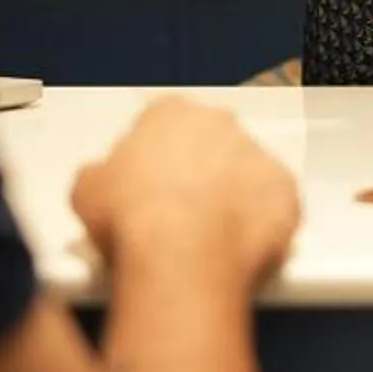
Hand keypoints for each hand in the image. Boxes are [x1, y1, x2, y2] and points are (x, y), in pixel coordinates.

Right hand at [71, 96, 301, 287]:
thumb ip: (101, 175)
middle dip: (197, 173)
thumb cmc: (136, 220)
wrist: (180, 258)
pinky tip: (235, 248)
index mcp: (171, 114)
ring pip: (246, 175)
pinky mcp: (285, 196)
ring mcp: (258, 158)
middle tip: (176, 212)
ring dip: (230, 198)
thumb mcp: (87, 189)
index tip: (146, 184)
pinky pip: (275, 208)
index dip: (154, 158)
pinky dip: (260, 225)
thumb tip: (99, 186)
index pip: (164, 125)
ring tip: (205, 237)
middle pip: (210, 144)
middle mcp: (220, 126)